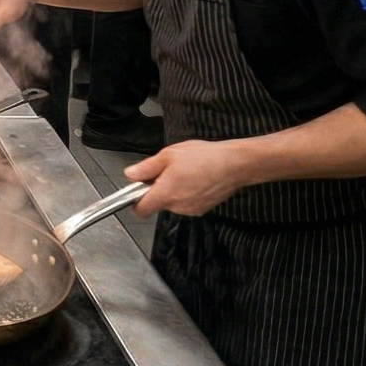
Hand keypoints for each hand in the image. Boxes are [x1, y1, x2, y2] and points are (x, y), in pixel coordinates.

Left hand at [124, 139, 256, 215]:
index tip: (141, 187)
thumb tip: (130, 175)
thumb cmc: (203, 157)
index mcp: (165, 194)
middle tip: (169, 169)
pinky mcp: (204, 209)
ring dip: (175, 190)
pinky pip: (187, 203)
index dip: (136, 200)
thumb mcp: (169, 155)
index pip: (141, 210)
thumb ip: (146, 168)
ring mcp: (191, 210)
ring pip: (173, 202)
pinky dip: (188, 193)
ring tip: (187, 171)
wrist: (235, 165)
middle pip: (158, 203)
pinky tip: (198, 177)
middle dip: (159, 189)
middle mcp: (177, 207)